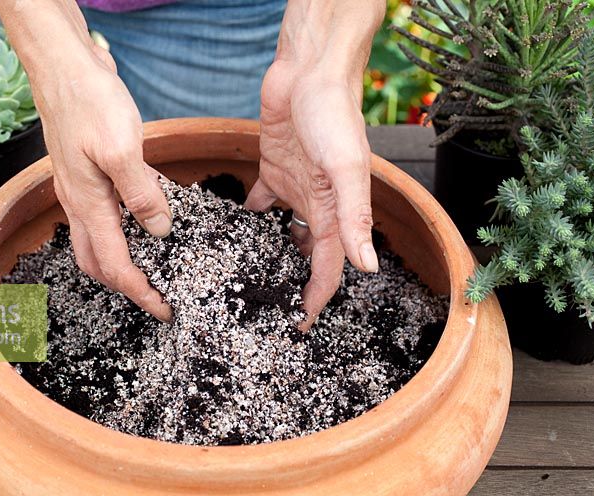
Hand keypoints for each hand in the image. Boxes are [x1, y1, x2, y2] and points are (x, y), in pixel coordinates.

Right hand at [0, 2, 172, 320]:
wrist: (63, 67)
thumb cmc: (88, 101)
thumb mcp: (122, 148)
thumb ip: (141, 193)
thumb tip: (159, 230)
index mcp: (88, 205)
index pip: (116, 265)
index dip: (141, 292)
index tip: (165, 309)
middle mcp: (80, 203)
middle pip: (98, 263)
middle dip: (126, 286)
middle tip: (156, 295)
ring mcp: (80, 189)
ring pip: (96, 241)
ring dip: (119, 261)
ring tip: (150, 267)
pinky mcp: (86, 173)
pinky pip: (103, 214)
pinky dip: (121, 228)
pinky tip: (143, 220)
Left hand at [245, 1, 384, 330]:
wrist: (309, 71)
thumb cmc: (333, 115)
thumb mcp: (346, 168)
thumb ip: (354, 216)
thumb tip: (369, 265)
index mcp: (335, 212)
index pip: (329, 267)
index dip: (315, 297)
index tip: (298, 325)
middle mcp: (315, 206)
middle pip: (304, 257)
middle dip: (290, 283)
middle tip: (263, 309)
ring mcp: (293, 190)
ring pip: (280, 236)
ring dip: (268, 257)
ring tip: (241, 281)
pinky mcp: (272, 171)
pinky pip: (258, 204)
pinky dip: (245, 220)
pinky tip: (224, 234)